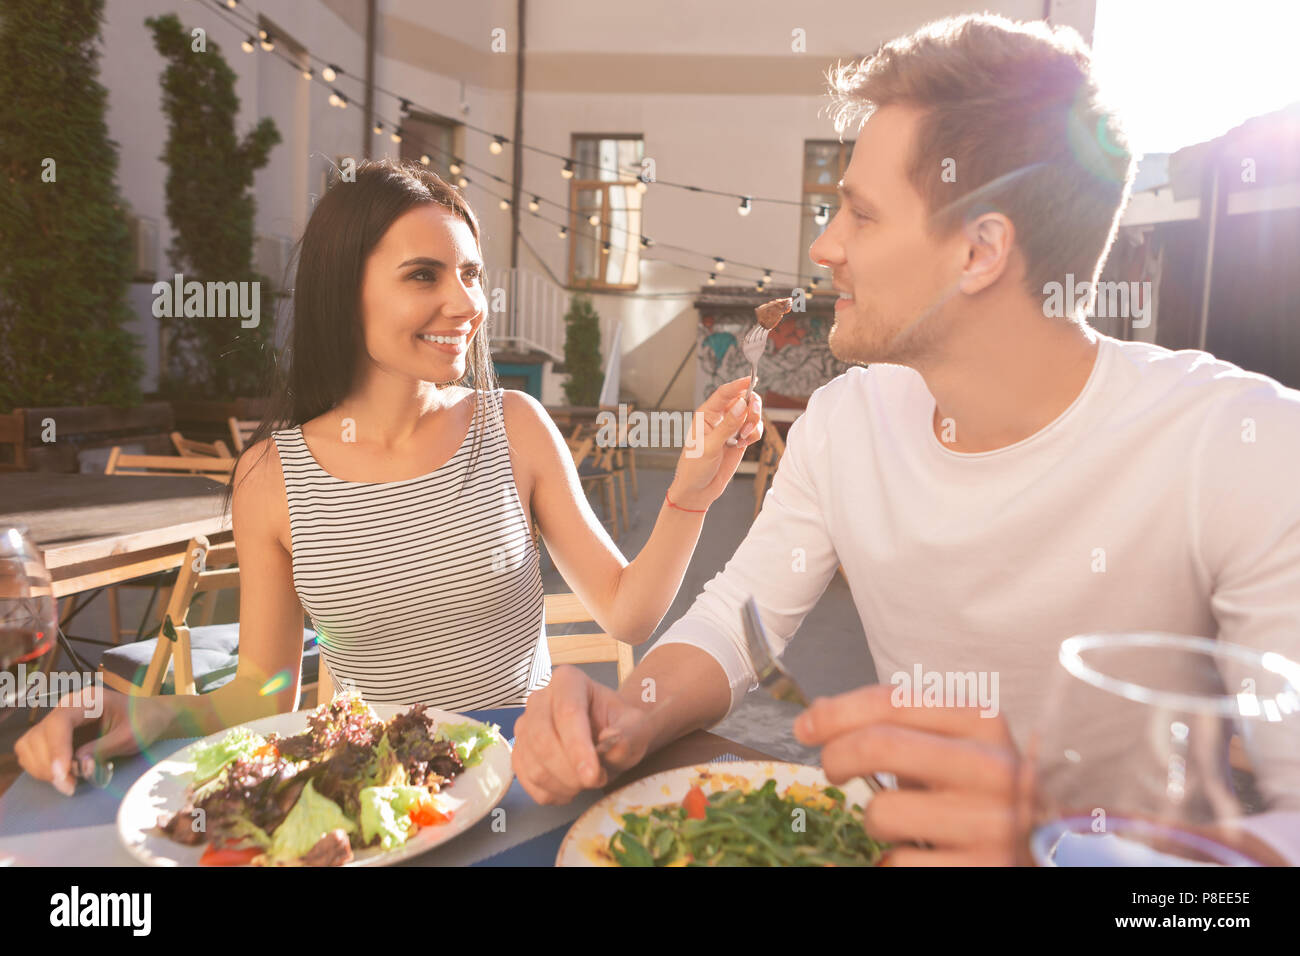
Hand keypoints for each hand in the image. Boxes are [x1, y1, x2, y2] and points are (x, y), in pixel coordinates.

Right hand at [14, 686, 161, 794]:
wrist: (149, 716)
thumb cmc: (143, 721)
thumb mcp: (131, 735)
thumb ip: (104, 749)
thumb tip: (77, 766)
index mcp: (87, 700)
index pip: (59, 722)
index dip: (56, 749)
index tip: (62, 775)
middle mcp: (66, 707)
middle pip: (39, 735)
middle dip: (49, 764)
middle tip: (70, 785)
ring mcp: (57, 721)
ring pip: (29, 745)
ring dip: (42, 768)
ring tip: (67, 781)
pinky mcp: (54, 736)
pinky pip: (32, 752)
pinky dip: (40, 768)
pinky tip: (62, 776)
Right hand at [513, 666, 652, 804]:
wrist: (609, 734)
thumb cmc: (621, 726)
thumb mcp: (636, 727)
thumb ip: (630, 733)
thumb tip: (612, 741)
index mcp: (568, 681)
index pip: (567, 713)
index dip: (577, 747)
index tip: (593, 775)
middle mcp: (539, 698)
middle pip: (542, 739)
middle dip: (570, 771)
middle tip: (597, 780)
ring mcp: (524, 726)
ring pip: (533, 764)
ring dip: (564, 784)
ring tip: (589, 780)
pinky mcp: (518, 753)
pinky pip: (527, 781)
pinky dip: (552, 793)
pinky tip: (572, 788)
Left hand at [668, 376, 762, 509]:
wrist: (698, 490)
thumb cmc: (694, 468)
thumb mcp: (709, 446)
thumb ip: (727, 425)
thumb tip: (741, 405)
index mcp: (706, 414)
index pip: (724, 393)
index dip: (739, 384)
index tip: (752, 378)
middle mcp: (719, 418)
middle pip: (743, 400)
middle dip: (751, 406)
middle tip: (753, 415)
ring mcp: (731, 428)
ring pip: (751, 414)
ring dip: (753, 423)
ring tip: (743, 437)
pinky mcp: (739, 439)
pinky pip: (754, 429)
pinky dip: (754, 434)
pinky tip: (743, 444)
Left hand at [794, 684, 1025, 864]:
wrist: (1045, 849)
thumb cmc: (981, 793)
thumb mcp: (952, 746)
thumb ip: (895, 726)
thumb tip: (817, 715)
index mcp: (985, 723)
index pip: (891, 701)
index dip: (836, 714)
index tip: (806, 728)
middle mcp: (996, 769)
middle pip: (879, 745)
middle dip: (837, 757)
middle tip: (831, 770)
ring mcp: (994, 824)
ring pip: (882, 811)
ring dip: (873, 820)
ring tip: (902, 823)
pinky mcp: (983, 871)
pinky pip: (896, 862)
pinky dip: (891, 861)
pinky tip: (920, 854)